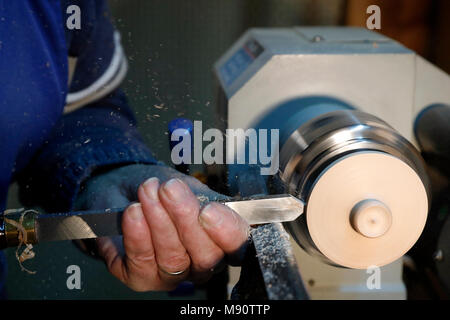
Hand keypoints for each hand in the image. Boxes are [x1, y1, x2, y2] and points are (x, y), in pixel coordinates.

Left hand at [74, 164, 249, 290]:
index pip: (237, 245)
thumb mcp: (190, 186)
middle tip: (169, 189)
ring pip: (173, 260)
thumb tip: (211, 205)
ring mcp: (173, 276)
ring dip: (158, 221)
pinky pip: (142, 263)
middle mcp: (202, 265)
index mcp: (222, 241)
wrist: (128, 189)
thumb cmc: (165, 190)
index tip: (208, 210)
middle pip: (206, 257)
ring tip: (147, 192)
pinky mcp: (142, 278)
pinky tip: (133, 212)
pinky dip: (136, 235)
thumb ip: (203, 198)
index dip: (226, 231)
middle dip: (185, 219)